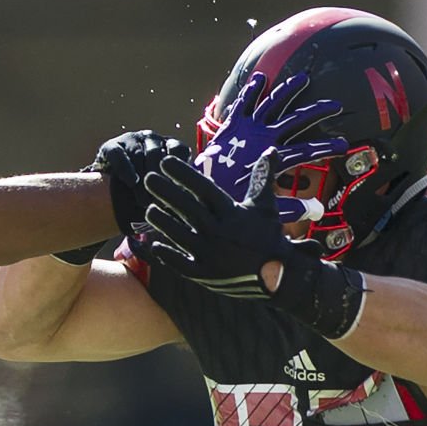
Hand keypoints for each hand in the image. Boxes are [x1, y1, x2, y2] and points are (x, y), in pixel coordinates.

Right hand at [91, 130, 189, 235]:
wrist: (112, 194)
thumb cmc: (146, 195)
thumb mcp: (165, 191)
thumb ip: (177, 191)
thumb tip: (193, 200)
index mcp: (169, 146)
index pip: (178, 150)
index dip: (178, 170)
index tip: (178, 191)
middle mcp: (151, 138)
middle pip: (157, 154)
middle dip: (159, 179)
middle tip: (161, 203)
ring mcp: (130, 140)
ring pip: (138, 155)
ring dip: (142, 179)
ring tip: (144, 202)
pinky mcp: (110, 146)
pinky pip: (119, 155)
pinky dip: (125, 168)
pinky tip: (130, 182)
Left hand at [144, 149, 298, 298]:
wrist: (279, 275)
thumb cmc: (268, 236)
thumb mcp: (265, 206)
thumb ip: (262, 178)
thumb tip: (271, 150)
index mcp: (231, 213)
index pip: (204, 189)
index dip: (184, 174)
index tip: (166, 161)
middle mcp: (219, 232)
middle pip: (188, 209)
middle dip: (167, 192)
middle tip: (148, 178)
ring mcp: (211, 254)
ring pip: (180, 235)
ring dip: (162, 222)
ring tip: (147, 209)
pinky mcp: (205, 274)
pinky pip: (181, 264)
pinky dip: (166, 255)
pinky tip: (150, 244)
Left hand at [196, 72, 345, 222]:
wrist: (199, 189)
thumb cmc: (231, 199)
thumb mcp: (263, 207)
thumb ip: (291, 208)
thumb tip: (316, 211)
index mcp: (271, 158)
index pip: (306, 151)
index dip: (326, 148)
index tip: (342, 145)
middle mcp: (262, 138)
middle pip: (295, 120)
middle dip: (316, 111)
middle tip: (334, 105)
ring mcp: (246, 129)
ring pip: (271, 104)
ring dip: (287, 91)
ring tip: (301, 78)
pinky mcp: (231, 125)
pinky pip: (243, 103)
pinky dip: (251, 90)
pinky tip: (260, 78)